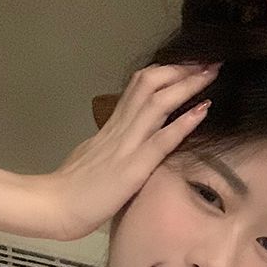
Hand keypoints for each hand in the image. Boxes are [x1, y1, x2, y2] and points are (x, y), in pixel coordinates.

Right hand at [44, 63, 219, 240]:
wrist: (54, 205)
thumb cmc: (72, 188)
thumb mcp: (93, 157)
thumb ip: (111, 146)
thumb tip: (123, 144)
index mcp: (113, 126)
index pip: (139, 87)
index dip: (166, 72)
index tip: (188, 66)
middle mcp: (121, 128)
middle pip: (151, 83)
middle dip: (181, 69)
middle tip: (208, 61)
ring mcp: (127, 145)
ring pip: (158, 102)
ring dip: (188, 85)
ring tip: (211, 73)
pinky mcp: (133, 168)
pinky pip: (161, 140)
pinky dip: (184, 123)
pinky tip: (204, 109)